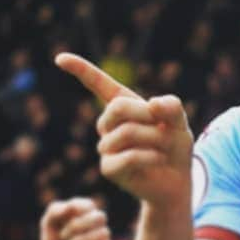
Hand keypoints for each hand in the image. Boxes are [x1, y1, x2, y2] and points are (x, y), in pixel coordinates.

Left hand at [40, 197, 111, 239]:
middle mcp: (96, 221)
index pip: (88, 205)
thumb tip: (70, 206)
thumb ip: (54, 212)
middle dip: (77, 227)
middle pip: (100, 217)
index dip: (74, 215)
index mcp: (84, 210)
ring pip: (102, 234)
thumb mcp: (47, 225)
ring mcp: (103, 236)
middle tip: (62, 236)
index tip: (60, 223)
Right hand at [56, 52, 192, 209]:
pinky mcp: (109, 169)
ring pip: (127, 133)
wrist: (177, 181)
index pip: (99, 84)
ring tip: (166, 148)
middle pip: (118, 108)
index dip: (81, 70)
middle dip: (148, 116)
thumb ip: (172, 107)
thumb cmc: (174, 148)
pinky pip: (129, 157)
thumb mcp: (179, 123)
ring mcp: (106, 147)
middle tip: (167, 128)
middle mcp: (108, 125)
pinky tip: (160, 159)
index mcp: (122, 107)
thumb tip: (152, 104)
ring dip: (156, 139)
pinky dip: (151, 156)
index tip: (60, 58)